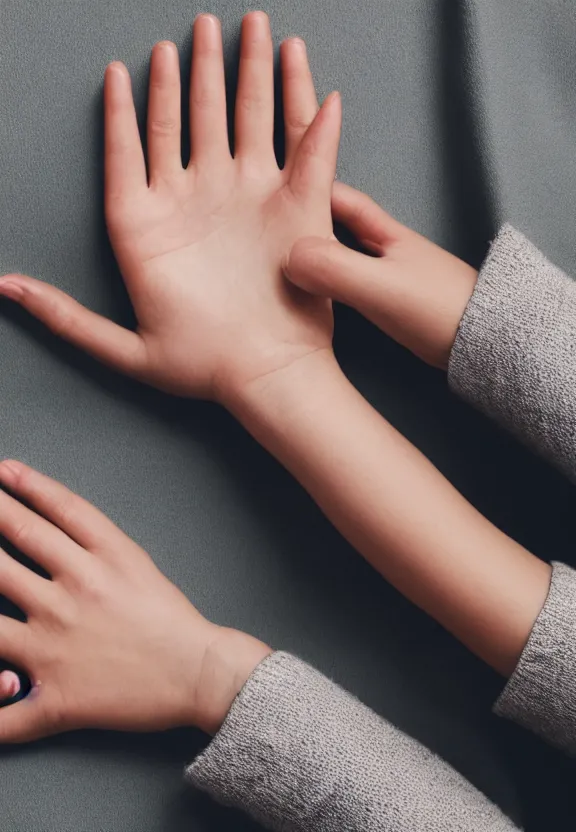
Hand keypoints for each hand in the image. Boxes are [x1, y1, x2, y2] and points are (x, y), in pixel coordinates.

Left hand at [0, 12, 339, 400]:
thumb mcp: (125, 349)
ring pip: (244, 118)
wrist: (269, 377)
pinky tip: (300, 64)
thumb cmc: (202, 366)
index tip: (115, 71)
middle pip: (192, 119)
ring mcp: (248, 199)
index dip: (122, 110)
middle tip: (198, 25)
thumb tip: (6, 289)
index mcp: (153, 226)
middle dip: (194, 71)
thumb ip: (68, 318)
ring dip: (244, 71)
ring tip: (245, 28)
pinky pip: (303, 145)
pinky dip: (304, 105)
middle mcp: (199, 203)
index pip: (131, 151)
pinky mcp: (297, 205)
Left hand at [0, 460, 269, 740]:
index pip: (55, 511)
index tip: (3, 470)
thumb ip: (95, 538)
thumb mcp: (136, 562)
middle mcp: (74, 595)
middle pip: (13, 546)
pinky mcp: (55, 696)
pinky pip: (6, 712)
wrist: (199, 673)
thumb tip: (48, 519)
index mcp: (103, 560)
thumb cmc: (171, 618)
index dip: (25, 486)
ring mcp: (57, 646)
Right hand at [285, 182, 478, 368]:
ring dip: (312, 252)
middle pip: (335, 223)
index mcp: (383, 232)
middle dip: (304, 219)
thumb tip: (287, 258)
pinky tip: (312, 292)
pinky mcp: (389, 299)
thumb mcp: (380, 287)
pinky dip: (325, 280)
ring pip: (339, 252)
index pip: (339, 198)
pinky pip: (346, 280)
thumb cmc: (438, 310)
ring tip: (279, 258)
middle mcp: (384, 246)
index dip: (308, 188)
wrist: (484, 343)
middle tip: (268, 224)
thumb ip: (335, 270)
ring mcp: (387, 272)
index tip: (273, 191)